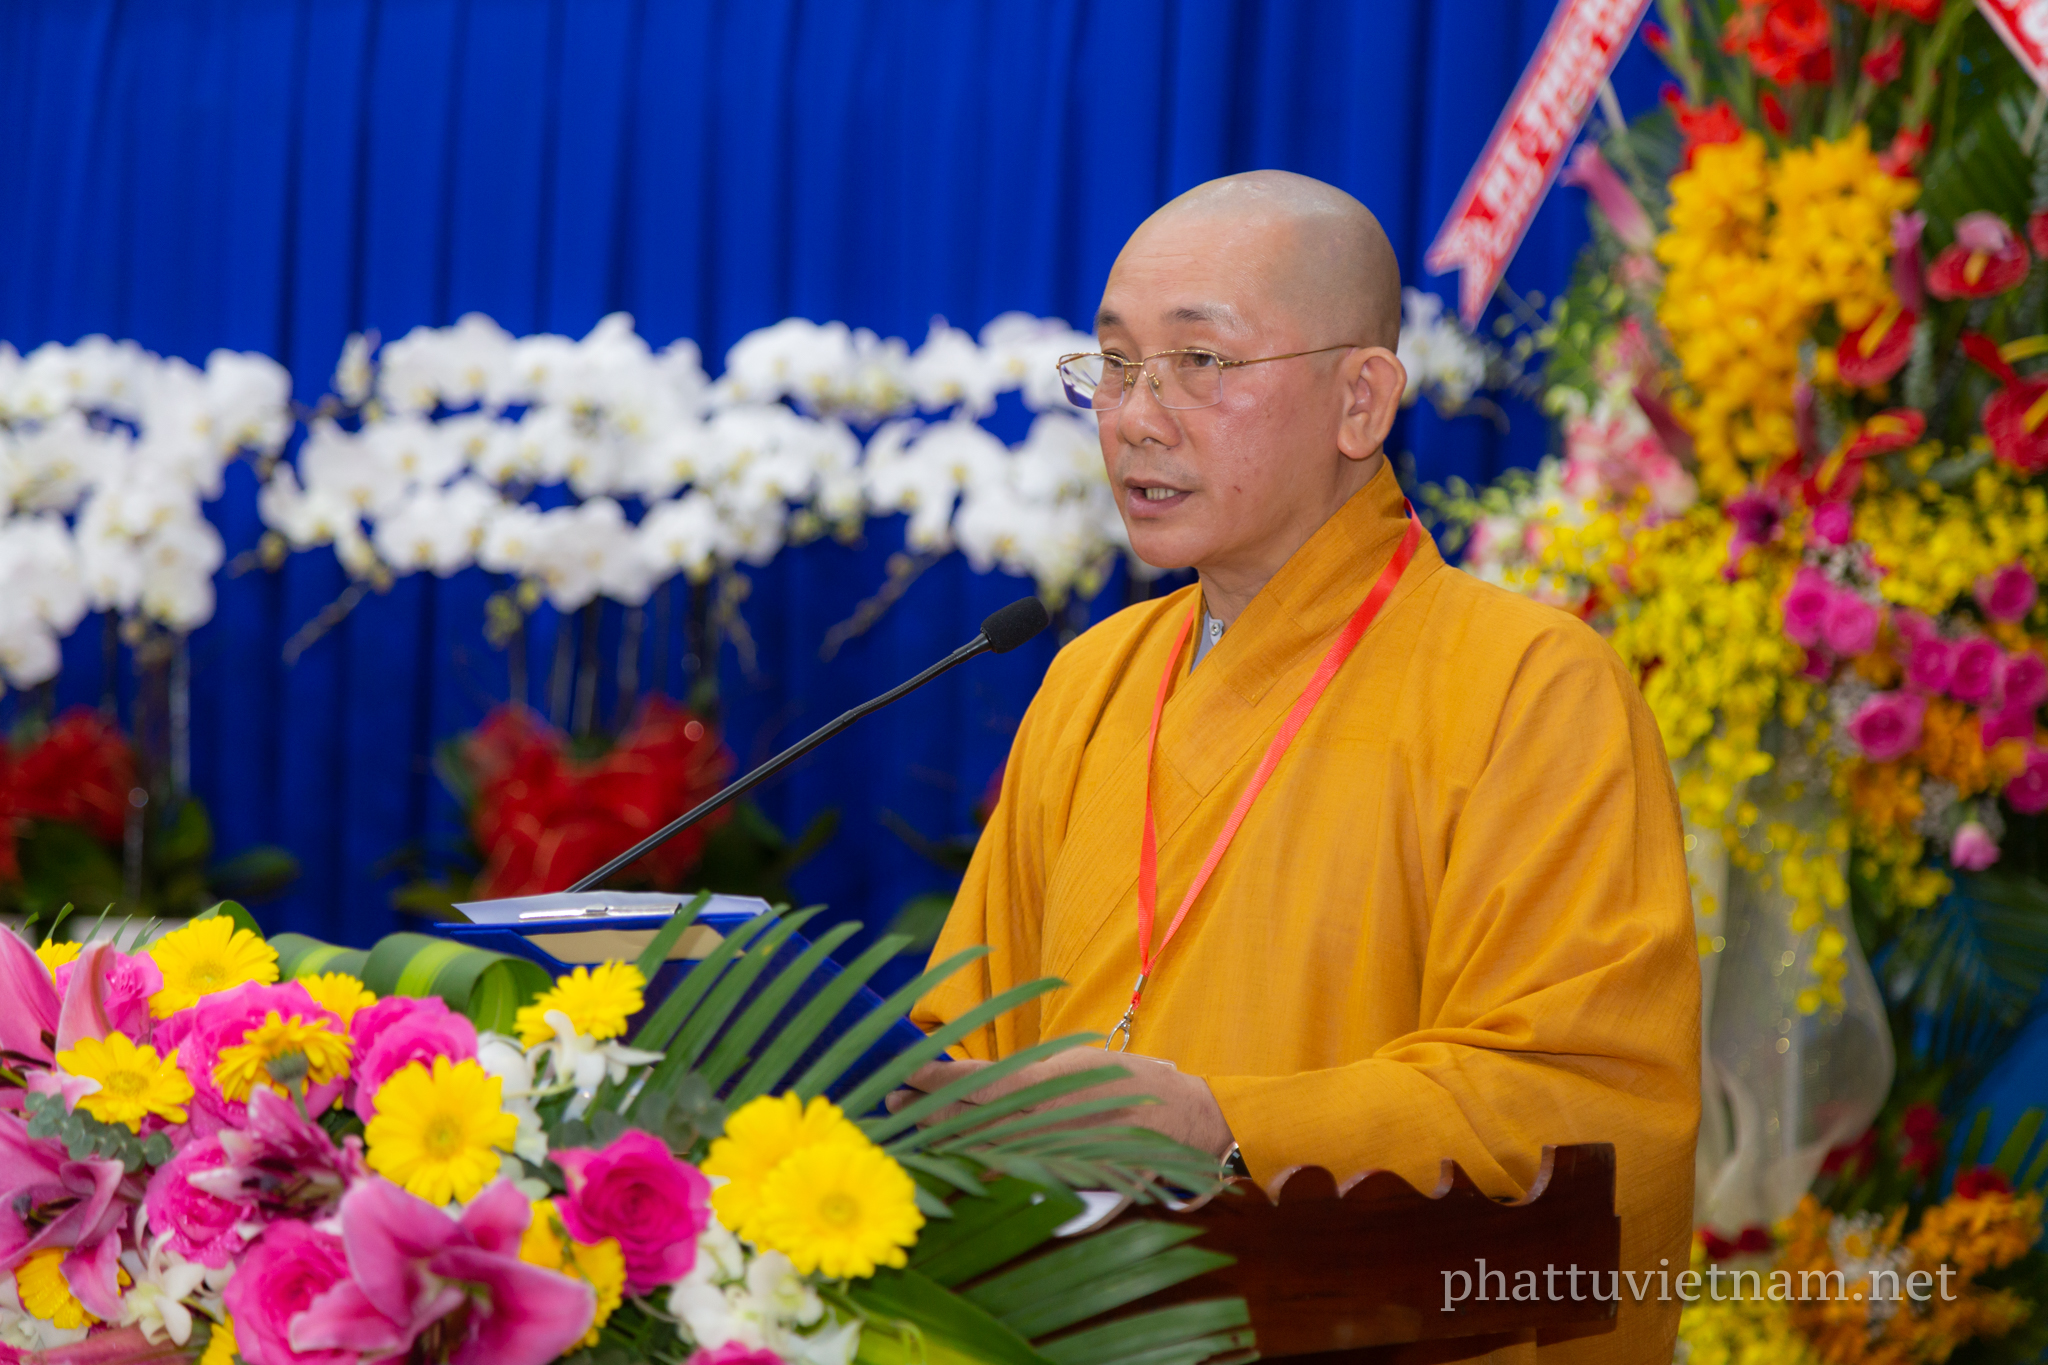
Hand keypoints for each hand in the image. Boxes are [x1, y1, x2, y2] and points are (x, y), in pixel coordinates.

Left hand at [885, 1049, 1235, 1158]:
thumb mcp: (1074, 1064)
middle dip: (924, 1108)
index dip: (935, 1077)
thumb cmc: (1129, 1081)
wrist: (1181, 1121)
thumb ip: (1028, 1074)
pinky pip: (1008, 1175)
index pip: (974, 1079)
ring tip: (906, 1129)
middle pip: (968, 1116)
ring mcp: (1050, 1151)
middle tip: (889, 1101)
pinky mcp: (1059, 1176)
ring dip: (940, 1137)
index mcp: (1046, 1081)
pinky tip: (949, 1166)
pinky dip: (974, 1169)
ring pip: (980, 1145)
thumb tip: (976, 1078)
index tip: (903, 1070)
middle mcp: (1042, 1118)